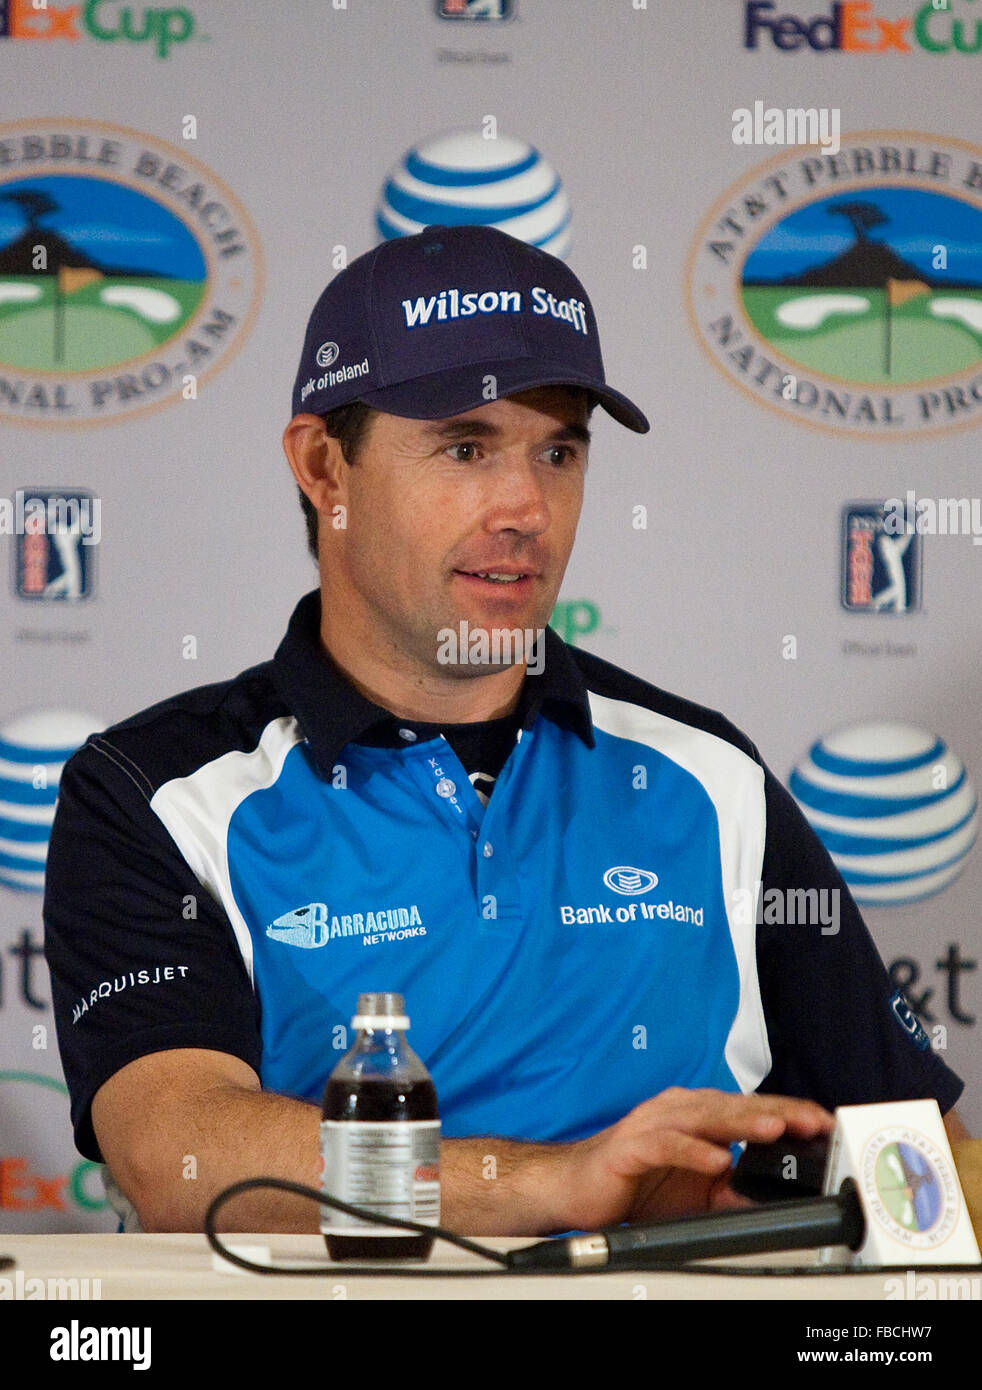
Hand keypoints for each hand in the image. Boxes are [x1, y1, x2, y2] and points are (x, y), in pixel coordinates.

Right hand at [552, 1088, 832, 1230]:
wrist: (573, 1189)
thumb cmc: (632, 1183)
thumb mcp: (694, 1196)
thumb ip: (730, 1193)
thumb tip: (769, 1204)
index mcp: (694, 1117)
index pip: (747, 1109)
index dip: (785, 1112)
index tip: (820, 1122)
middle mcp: (676, 1112)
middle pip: (732, 1107)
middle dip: (774, 1112)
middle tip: (809, 1120)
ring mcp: (651, 1124)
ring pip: (703, 1118)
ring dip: (740, 1122)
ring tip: (772, 1129)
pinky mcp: (629, 1146)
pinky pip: (665, 1144)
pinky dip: (692, 1151)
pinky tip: (716, 1158)